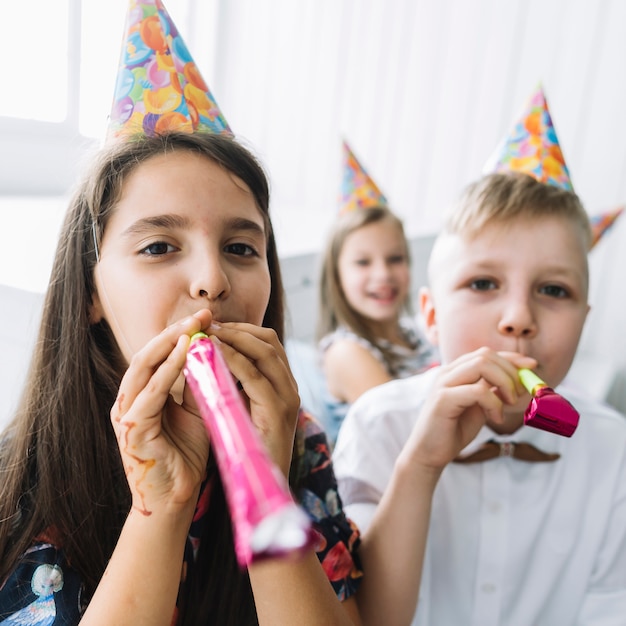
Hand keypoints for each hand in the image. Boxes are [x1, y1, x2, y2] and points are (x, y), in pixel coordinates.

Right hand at [111, 311, 211, 517]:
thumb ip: (199, 383)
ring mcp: (126, 414)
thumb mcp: (196, 410)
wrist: (176, 497)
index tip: (207, 317)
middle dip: (176, 331)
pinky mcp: (132, 430)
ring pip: (144, 367)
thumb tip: (218, 351)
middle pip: (148, 354)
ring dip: (170, 343)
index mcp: (142, 394)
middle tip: (202, 313)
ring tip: (194, 326)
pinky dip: (168, 370)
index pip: (158, 355)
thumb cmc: (186, 454)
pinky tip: (187, 353)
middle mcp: (129, 400)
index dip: (181, 333)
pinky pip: (150, 393)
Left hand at [206, 322, 300, 476]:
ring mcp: (287, 398)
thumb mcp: (240, 411)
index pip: (267, 342)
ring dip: (234, 339)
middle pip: (268, 340)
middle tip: (208, 324)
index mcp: (282, 384)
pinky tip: (214, 357)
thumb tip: (204, 360)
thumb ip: (231, 386)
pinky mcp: (278, 413)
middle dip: (237, 328)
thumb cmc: (246, 450)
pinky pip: (255, 378)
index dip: (240, 328)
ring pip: (265, 352)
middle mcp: (290, 387)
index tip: (213, 324)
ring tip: (207, 335)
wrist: (262, 487)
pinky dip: (234, 362)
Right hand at [400, 347, 536, 472]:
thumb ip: (493, 390)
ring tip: (509, 403)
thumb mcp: (480, 406)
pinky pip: (478, 391)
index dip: (511, 357)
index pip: (486, 353)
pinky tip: (496, 419)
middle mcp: (448, 372)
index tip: (532, 366)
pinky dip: (495, 404)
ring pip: (482, 364)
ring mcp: (444, 383)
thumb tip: (521, 379)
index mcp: (456, 371)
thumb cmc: (454, 429)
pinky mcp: (443, 399)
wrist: (429, 453)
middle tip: (519, 394)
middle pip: (485, 354)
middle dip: (510, 371)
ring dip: (504, 382)